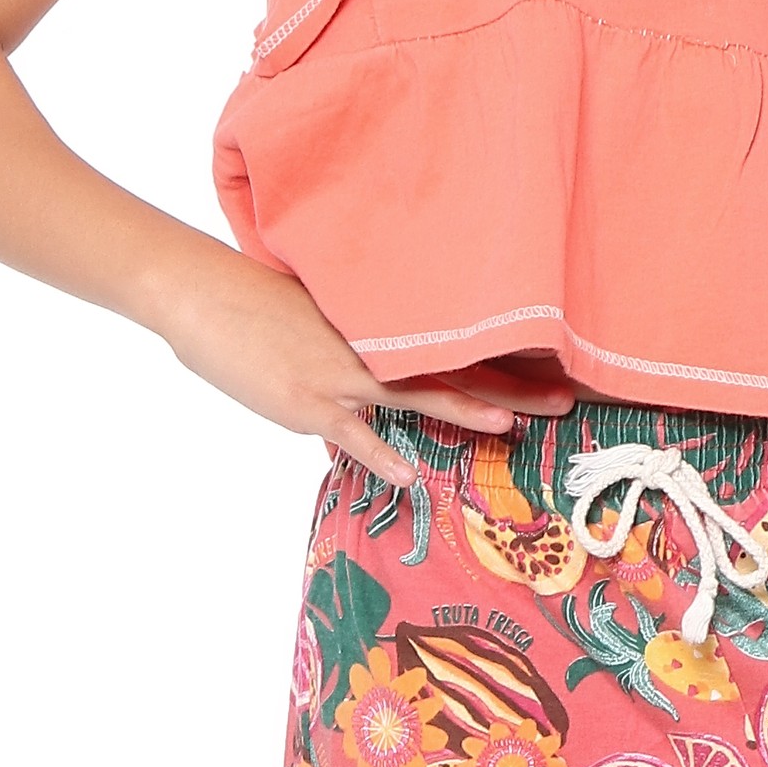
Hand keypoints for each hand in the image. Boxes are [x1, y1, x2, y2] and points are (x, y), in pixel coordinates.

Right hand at [145, 253, 562, 487]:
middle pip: (455, 366)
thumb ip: (350, 339)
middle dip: (514, 385)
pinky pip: (354, 434)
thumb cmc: (248, 299)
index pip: (453, 341)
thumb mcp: (313, 312)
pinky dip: (381, 456)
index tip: (552, 364)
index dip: (504, 355)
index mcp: (376, 325)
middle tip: (567, 400)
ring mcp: (340, 376)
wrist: (199, 289)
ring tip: (512, 427)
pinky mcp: (307, 402)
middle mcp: (369, 348)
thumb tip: (370, 368)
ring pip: (417, 394)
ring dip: (465, 411)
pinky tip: (411, 476)